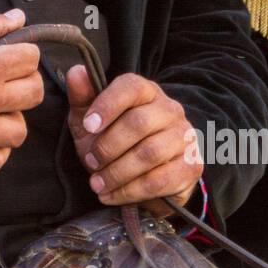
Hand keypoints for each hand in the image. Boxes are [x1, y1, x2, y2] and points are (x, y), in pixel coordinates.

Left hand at [66, 68, 201, 213]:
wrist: (140, 180)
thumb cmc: (112, 143)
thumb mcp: (90, 121)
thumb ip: (82, 97)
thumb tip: (77, 71)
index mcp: (146, 91)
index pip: (131, 87)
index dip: (107, 104)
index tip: (87, 126)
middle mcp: (170, 110)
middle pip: (139, 123)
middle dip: (108, 146)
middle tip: (90, 162)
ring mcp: (185, 138)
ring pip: (150, 153)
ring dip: (117, 172)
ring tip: (96, 183)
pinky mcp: (191, 167)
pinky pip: (160, 180)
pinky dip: (130, 191)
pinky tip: (111, 195)